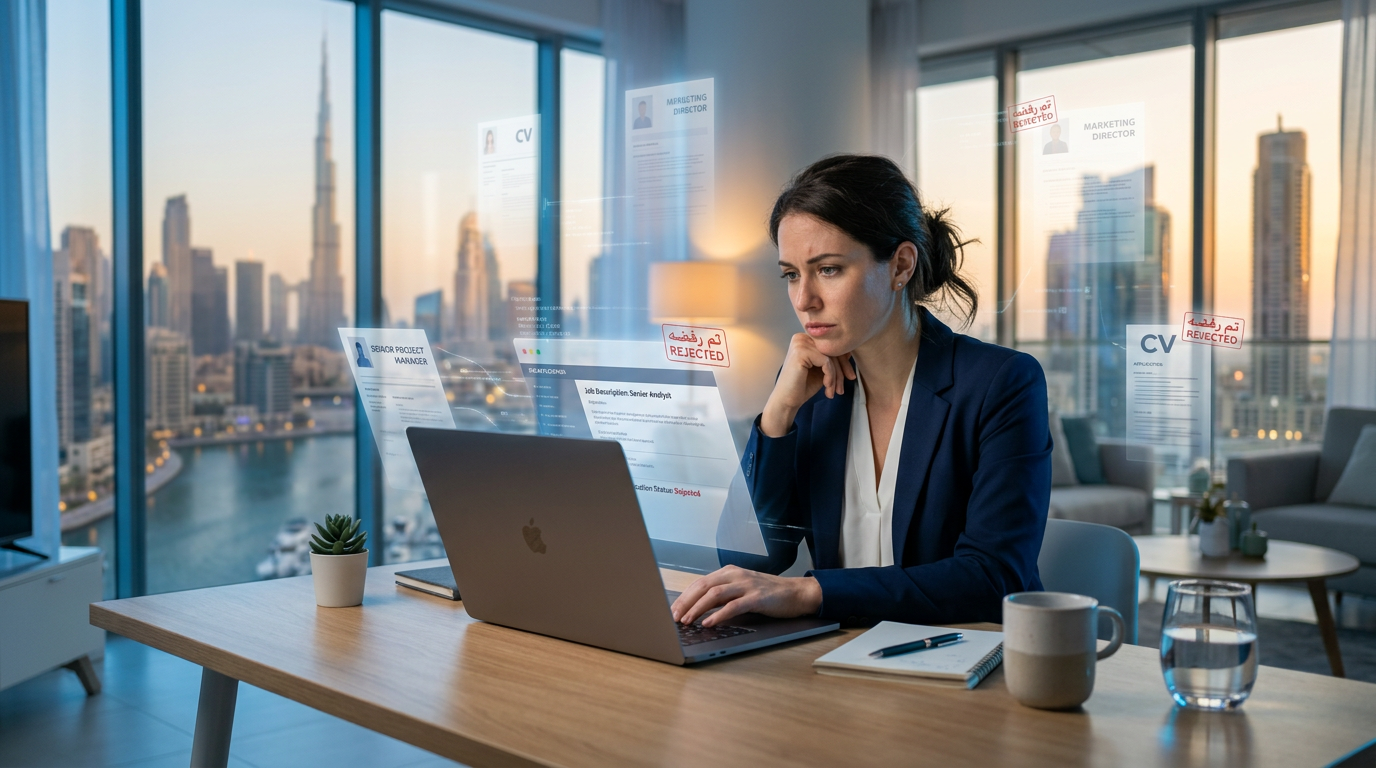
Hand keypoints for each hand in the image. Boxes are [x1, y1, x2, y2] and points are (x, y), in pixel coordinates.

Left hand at [670, 565, 822, 626]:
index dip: (684, 597)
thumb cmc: (768, 594)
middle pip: (703, 586)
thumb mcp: (741, 589)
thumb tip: (698, 608)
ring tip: (687, 621)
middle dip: (686, 602)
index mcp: (729, 572)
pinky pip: (734, 606)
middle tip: (675, 617)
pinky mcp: (757, 598)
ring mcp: (746, 585)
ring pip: (714, 594)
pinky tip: (710, 623)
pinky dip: (719, 615)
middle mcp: (735, 575)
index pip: (699, 582)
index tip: (673, 610)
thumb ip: (722, 595)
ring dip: (698, 609)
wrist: (796, 593)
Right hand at [760, 333, 856, 436]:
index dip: (843, 362)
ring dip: (836, 377)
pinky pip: (826, 362)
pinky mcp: (801, 351)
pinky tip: (827, 388)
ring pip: (831, 357)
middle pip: (832, 350)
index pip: (831, 346)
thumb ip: (833, 359)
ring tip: (834, 391)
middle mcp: (801, 337)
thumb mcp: (822, 370)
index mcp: (805, 338)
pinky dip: (830, 377)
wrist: (787, 401)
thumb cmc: (803, 386)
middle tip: (843, 388)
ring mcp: (800, 343)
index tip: (850, 377)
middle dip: (842, 370)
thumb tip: (850, 351)